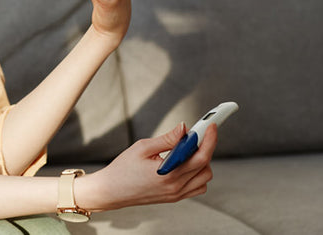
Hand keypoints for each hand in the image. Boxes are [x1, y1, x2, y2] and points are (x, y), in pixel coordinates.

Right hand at [75, 122, 216, 211]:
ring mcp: (176, 194)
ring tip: (186, 150)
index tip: (211, 125)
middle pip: (205, 165)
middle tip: (196, 134)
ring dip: (201, 161)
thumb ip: (166, 138)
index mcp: (168, 174)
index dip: (209, 138)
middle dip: (205, 146)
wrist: (111, 191)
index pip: (200, 156)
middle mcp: (175, 186)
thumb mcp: (142, 148)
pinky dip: (198, 174)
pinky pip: (197, 186)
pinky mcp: (175, 197)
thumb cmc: (122, 170)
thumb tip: (184, 128)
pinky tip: (185, 164)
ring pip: (205, 177)